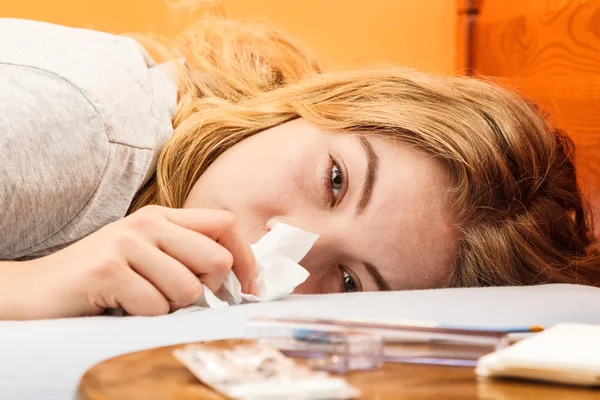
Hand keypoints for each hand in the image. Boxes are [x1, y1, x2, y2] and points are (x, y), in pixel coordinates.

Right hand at [22, 206, 256, 318]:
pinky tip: (121, 306)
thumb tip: (238, 274)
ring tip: (141, 299)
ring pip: (188, 290)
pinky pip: (155, 307)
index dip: (245, 256)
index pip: (225, 224)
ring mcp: (127, 243)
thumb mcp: (149, 255)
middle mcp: (148, 223)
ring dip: (170, 307)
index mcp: (163, 216)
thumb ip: (187, 255)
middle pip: (216, 259)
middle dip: (208, 290)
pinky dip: (144, 317)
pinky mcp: (108, 270)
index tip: (247, 284)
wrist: (37, 290)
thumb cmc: (102, 278)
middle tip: (177, 296)